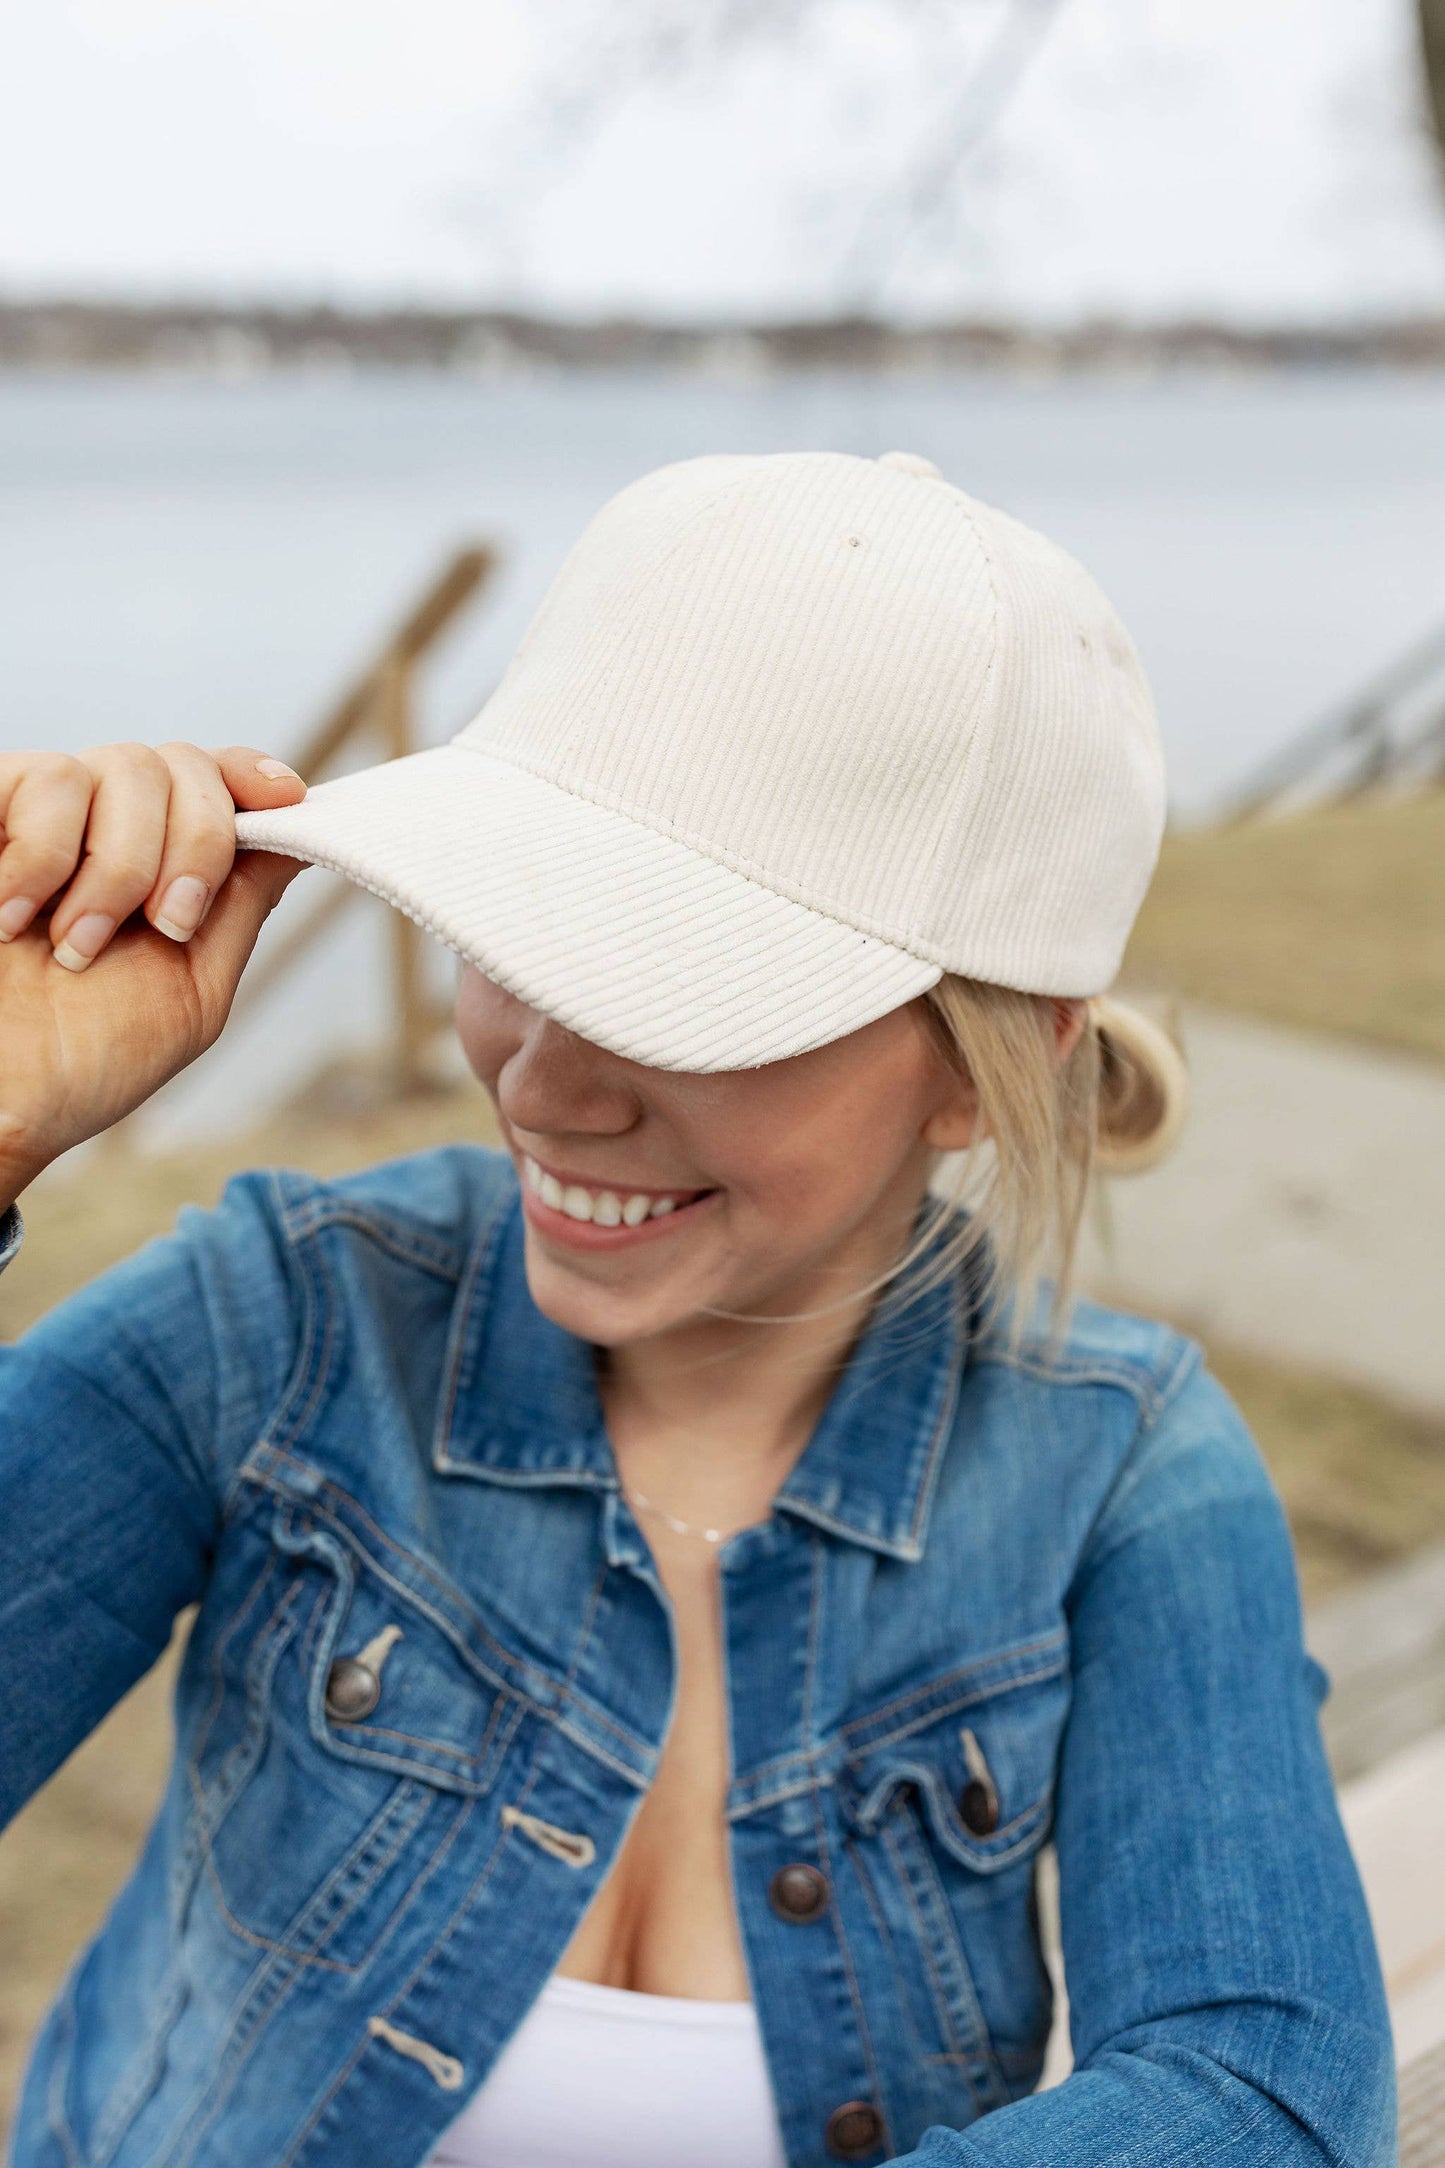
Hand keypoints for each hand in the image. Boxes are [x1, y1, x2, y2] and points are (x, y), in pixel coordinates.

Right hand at [0, 742, 308, 1199]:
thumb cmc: (80, 1062)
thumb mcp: (192, 988)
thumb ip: (241, 904)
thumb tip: (300, 834)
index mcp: (156, 863)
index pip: (213, 778)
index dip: (252, 773)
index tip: (286, 797)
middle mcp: (100, 826)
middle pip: (181, 764)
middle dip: (196, 846)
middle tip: (165, 926)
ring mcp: (40, 813)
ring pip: (121, 765)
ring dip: (118, 869)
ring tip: (73, 946)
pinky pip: (45, 778)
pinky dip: (44, 854)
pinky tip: (14, 916)